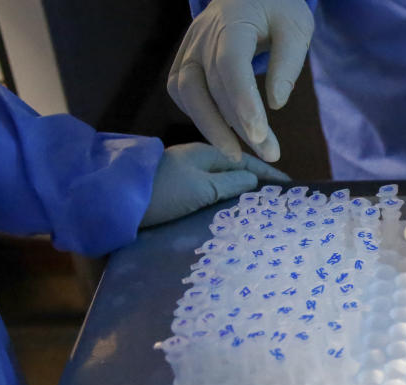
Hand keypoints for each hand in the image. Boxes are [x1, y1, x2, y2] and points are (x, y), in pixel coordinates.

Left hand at [142, 142, 288, 227]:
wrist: (114, 201)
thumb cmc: (161, 192)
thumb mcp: (202, 188)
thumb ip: (231, 183)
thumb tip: (255, 180)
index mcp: (206, 152)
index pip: (247, 160)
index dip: (269, 173)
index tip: (290, 186)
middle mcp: (196, 160)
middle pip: (234, 169)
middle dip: (257, 183)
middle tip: (277, 200)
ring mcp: (183, 174)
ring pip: (220, 181)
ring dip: (239, 192)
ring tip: (258, 209)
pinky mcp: (173, 189)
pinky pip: (207, 191)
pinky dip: (222, 199)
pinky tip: (227, 211)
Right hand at [167, 0, 313, 161]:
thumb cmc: (276, 9)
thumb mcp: (296, 27)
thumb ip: (288, 62)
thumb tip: (276, 104)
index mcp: (233, 20)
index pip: (231, 63)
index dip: (243, 101)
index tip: (260, 134)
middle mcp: (203, 35)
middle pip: (214, 86)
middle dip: (240, 125)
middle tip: (269, 153)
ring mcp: (188, 48)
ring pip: (189, 93)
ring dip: (213, 128)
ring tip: (239, 155)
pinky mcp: (183, 63)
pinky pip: (183, 95)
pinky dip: (200, 117)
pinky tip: (223, 134)